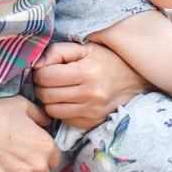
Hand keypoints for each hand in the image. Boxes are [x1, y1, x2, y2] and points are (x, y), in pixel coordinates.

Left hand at [33, 41, 148, 130]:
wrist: (135, 81)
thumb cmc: (107, 61)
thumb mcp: (85, 48)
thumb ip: (58, 51)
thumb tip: (37, 63)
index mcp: (86, 72)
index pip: (46, 77)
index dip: (39, 72)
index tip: (44, 69)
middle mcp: (90, 94)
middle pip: (46, 95)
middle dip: (41, 86)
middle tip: (48, 80)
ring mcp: (91, 112)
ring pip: (52, 110)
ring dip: (49, 100)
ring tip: (57, 90)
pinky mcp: (91, 123)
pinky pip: (64, 119)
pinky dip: (61, 110)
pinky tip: (69, 100)